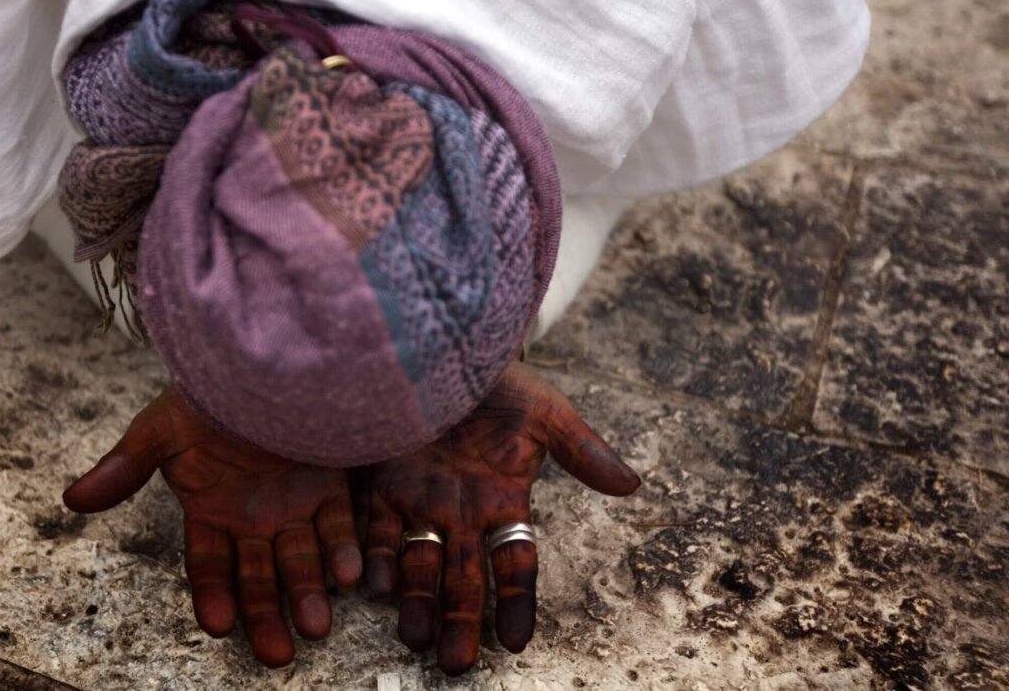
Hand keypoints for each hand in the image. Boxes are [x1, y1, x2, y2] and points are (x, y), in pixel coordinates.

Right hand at [62, 389, 361, 667]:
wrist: (260, 356)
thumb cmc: (204, 393)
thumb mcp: (159, 429)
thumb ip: (123, 469)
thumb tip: (71, 499)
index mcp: (209, 509)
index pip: (208, 565)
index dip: (213, 595)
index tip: (219, 626)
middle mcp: (252, 515)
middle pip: (258, 577)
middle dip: (266, 615)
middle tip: (279, 655)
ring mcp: (293, 502)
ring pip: (300, 560)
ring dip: (308, 594)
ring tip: (316, 626)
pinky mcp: (330, 483)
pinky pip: (339, 523)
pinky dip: (342, 549)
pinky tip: (348, 575)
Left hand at [364, 362, 639, 674]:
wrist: (446, 349)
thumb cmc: (503, 385)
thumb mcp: (547, 414)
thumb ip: (583, 450)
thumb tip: (632, 486)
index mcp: (505, 502)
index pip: (515, 564)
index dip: (516, 601)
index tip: (515, 641)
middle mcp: (462, 513)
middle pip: (463, 578)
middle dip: (460, 620)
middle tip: (455, 664)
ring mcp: (420, 501)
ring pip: (418, 563)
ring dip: (417, 601)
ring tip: (415, 637)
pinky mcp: (380, 483)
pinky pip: (375, 528)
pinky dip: (376, 556)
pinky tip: (375, 584)